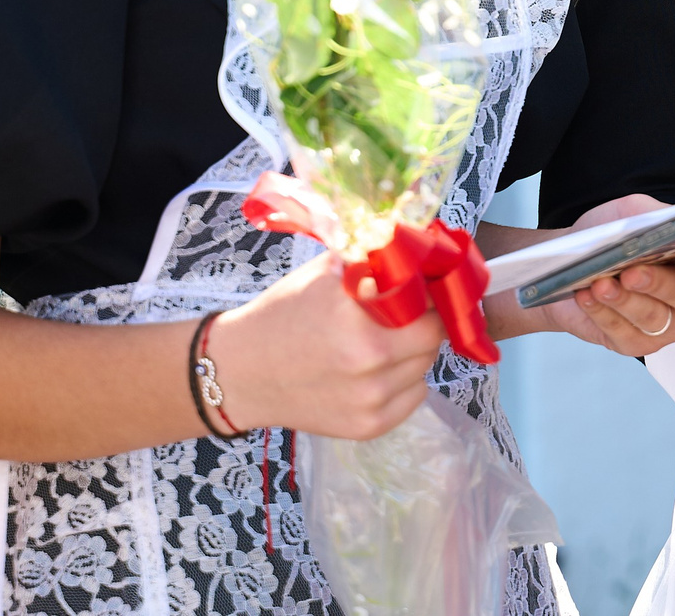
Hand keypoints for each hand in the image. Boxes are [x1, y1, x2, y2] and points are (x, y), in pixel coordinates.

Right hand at [203, 251, 446, 439]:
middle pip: (434, 336)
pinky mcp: (369, 426)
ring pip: (426, 366)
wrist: (240, 373)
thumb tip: (416, 247)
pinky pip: (414, 396)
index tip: (423, 288)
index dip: (429, 292)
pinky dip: (405, 381)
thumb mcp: (325, 275)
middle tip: (408, 314)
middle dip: (426, 321)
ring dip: (414, 351)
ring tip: (385, 341)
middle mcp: (370, 361)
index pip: (429, 302)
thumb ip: (372, 260)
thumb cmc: (282, 316)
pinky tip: (377, 370)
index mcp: (359, 318)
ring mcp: (371, 399)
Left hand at [529, 195, 674, 359]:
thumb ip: (653, 216)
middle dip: (658, 283)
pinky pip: (623, 333)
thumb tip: (660, 225)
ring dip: (624, 300)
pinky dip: (602, 314)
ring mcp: (668, 327)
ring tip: (600, 285)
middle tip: (632, 272)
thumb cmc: (615, 237)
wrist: (576, 262)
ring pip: (654, 318)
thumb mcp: (634, 213)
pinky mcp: (636, 344)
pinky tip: (586, 296)